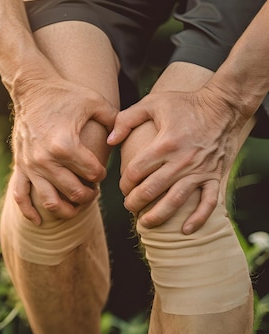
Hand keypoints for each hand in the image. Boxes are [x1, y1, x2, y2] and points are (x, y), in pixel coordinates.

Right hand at [10, 75, 116, 224]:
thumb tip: (121, 140)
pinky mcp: (19, 166)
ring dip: (66, 209)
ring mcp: (30, 165)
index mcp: (66, 145)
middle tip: (92, 190)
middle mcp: (46, 159)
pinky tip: (39, 222)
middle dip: (88, 195)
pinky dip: (29, 212)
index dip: (101, 175)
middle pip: (74, 192)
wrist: (31, 89)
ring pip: (50, 201)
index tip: (101, 171)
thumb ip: (115, 121)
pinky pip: (20, 196)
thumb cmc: (65, 94)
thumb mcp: (95, 102)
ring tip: (75, 204)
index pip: (92, 174)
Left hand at [107, 87, 246, 233]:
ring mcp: (200, 170)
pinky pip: (208, 202)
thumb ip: (126, 119)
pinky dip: (198, 219)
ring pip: (175, 200)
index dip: (124, 183)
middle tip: (129, 207)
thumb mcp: (152, 103)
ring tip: (145, 224)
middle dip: (135, 203)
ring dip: (158, 216)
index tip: (122, 187)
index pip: (136, 172)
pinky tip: (185, 230)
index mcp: (165, 143)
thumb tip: (109, 141)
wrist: (223, 106)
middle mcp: (182, 160)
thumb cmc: (184, 104)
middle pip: (151, 190)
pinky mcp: (215, 176)